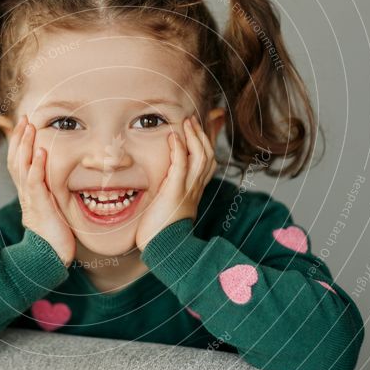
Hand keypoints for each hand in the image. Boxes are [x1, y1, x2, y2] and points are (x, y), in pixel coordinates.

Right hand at [6, 115, 75, 266]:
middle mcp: (25, 193)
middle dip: (20, 138)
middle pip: (16, 160)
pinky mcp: (39, 206)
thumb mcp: (51, 207)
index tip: (25, 124)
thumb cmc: (54, 234)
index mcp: (27, 192)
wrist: (50, 256)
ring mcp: (30, 199)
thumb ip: (50, 191)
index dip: (19, 143)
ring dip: (26, 146)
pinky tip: (41, 153)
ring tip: (30, 128)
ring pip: (22, 168)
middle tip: (25, 118)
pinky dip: (36, 167)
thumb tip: (56, 180)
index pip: (19, 162)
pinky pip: (35, 184)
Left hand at [135, 115, 216, 251]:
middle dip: (202, 135)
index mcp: (195, 191)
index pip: (207, 162)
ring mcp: (188, 190)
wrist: (164, 249)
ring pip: (200, 157)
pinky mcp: (176, 193)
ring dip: (194, 137)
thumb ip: (168, 192)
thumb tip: (162, 183)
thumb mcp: (168, 206)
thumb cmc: (161, 232)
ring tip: (187, 122)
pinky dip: (179, 150)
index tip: (200, 127)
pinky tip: (174, 138)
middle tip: (193, 119)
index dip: (206, 143)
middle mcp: (195, 189)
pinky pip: (182, 167)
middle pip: (208, 156)